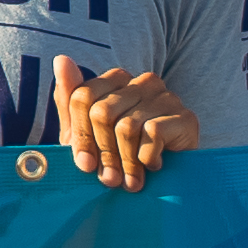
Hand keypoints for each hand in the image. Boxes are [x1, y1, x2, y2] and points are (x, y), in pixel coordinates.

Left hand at [52, 68, 195, 190]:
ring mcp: (167, 96)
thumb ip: (70, 98)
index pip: (82, 97)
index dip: (80, 136)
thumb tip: (60, 59)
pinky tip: (154, 167)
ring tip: (131, 181)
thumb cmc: (117, 160)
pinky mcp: (186, 117)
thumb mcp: (83, 135)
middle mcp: (143, 82)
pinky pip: (153, 133)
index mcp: (117, 79)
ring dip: (125, 162)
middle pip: (102, 113)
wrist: (161, 189)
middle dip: (103, 153)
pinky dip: (147, 159)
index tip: (85, 166)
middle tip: (111, 179)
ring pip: (126, 126)